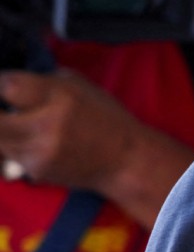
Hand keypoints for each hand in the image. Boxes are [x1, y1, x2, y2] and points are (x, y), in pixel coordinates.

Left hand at [0, 68, 145, 189]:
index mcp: (59, 96)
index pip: (7, 86)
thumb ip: (44, 81)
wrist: (123, 158)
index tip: (2, 86)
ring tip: (19, 124)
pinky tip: (34, 143)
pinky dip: (14, 147)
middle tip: (3, 108)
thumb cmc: (104, 117)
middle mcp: (46, 124)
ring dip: (3, 130)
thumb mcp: (80, 86)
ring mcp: (38, 150)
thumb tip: (10, 81)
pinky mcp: (35, 170)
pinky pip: (8, 156)